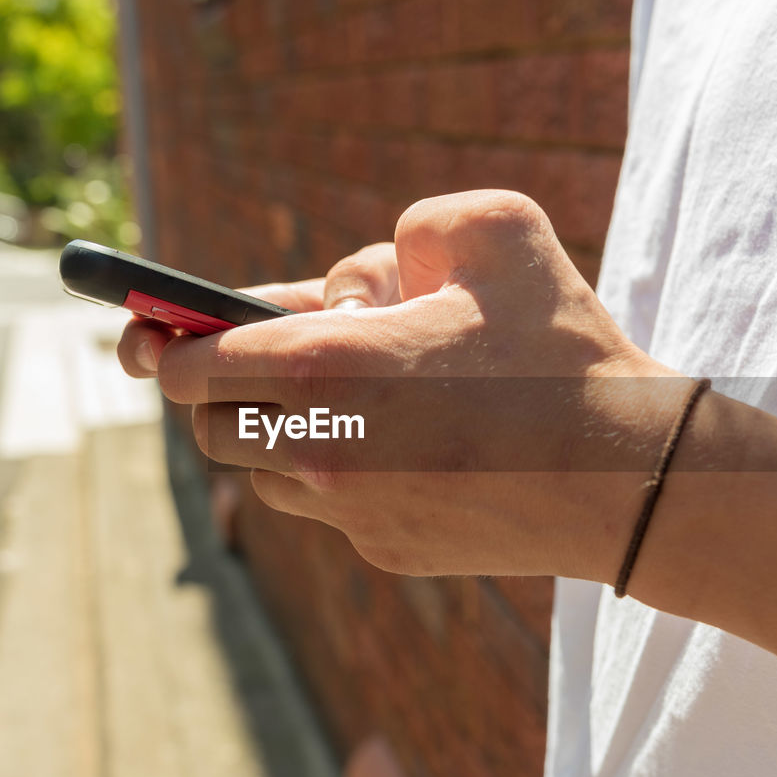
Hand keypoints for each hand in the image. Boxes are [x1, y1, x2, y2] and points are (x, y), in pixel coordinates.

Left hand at [122, 190, 683, 580]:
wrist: (631, 476)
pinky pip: (328, 508)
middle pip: (212, 428)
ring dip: (276, 431)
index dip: (160, 344)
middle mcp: (321, 450)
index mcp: (328, 367)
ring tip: (337, 398)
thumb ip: (407, 227)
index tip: (145, 331)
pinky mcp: (388, 550)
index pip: (190, 366)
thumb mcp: (495, 230)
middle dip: (221, 389)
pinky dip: (336, 471)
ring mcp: (351, 513)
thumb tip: (358, 281)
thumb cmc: (564, 347)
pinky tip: (396, 445)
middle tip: (251, 359)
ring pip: (265, 474)